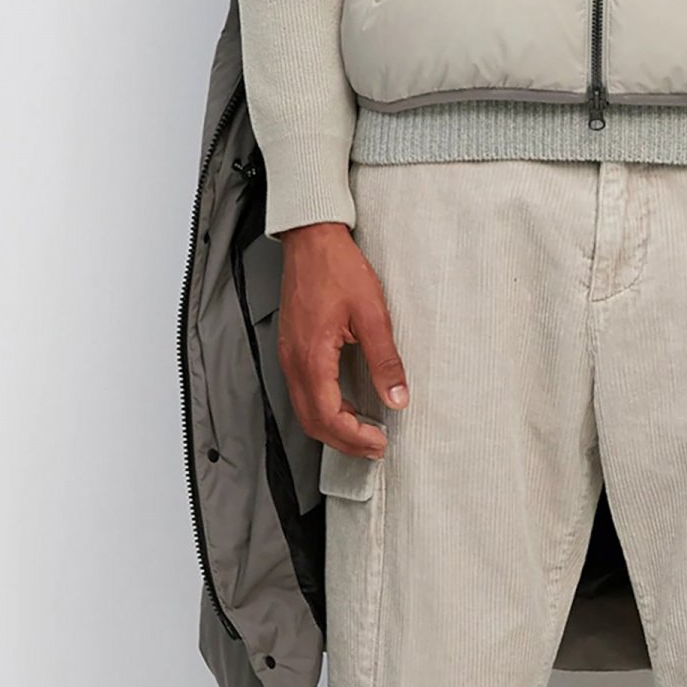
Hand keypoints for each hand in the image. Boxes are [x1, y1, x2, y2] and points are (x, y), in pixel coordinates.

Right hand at [277, 221, 409, 457]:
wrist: (312, 240)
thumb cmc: (337, 268)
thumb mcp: (372, 313)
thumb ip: (385, 360)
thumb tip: (397, 397)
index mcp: (311, 356)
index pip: (328, 416)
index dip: (353, 438)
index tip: (379, 443)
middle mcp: (293, 361)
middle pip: (311, 422)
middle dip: (343, 442)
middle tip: (374, 447)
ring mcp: (288, 356)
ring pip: (304, 410)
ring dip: (332, 428)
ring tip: (363, 433)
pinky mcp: (291, 349)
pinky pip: (302, 392)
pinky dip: (323, 410)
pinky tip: (346, 407)